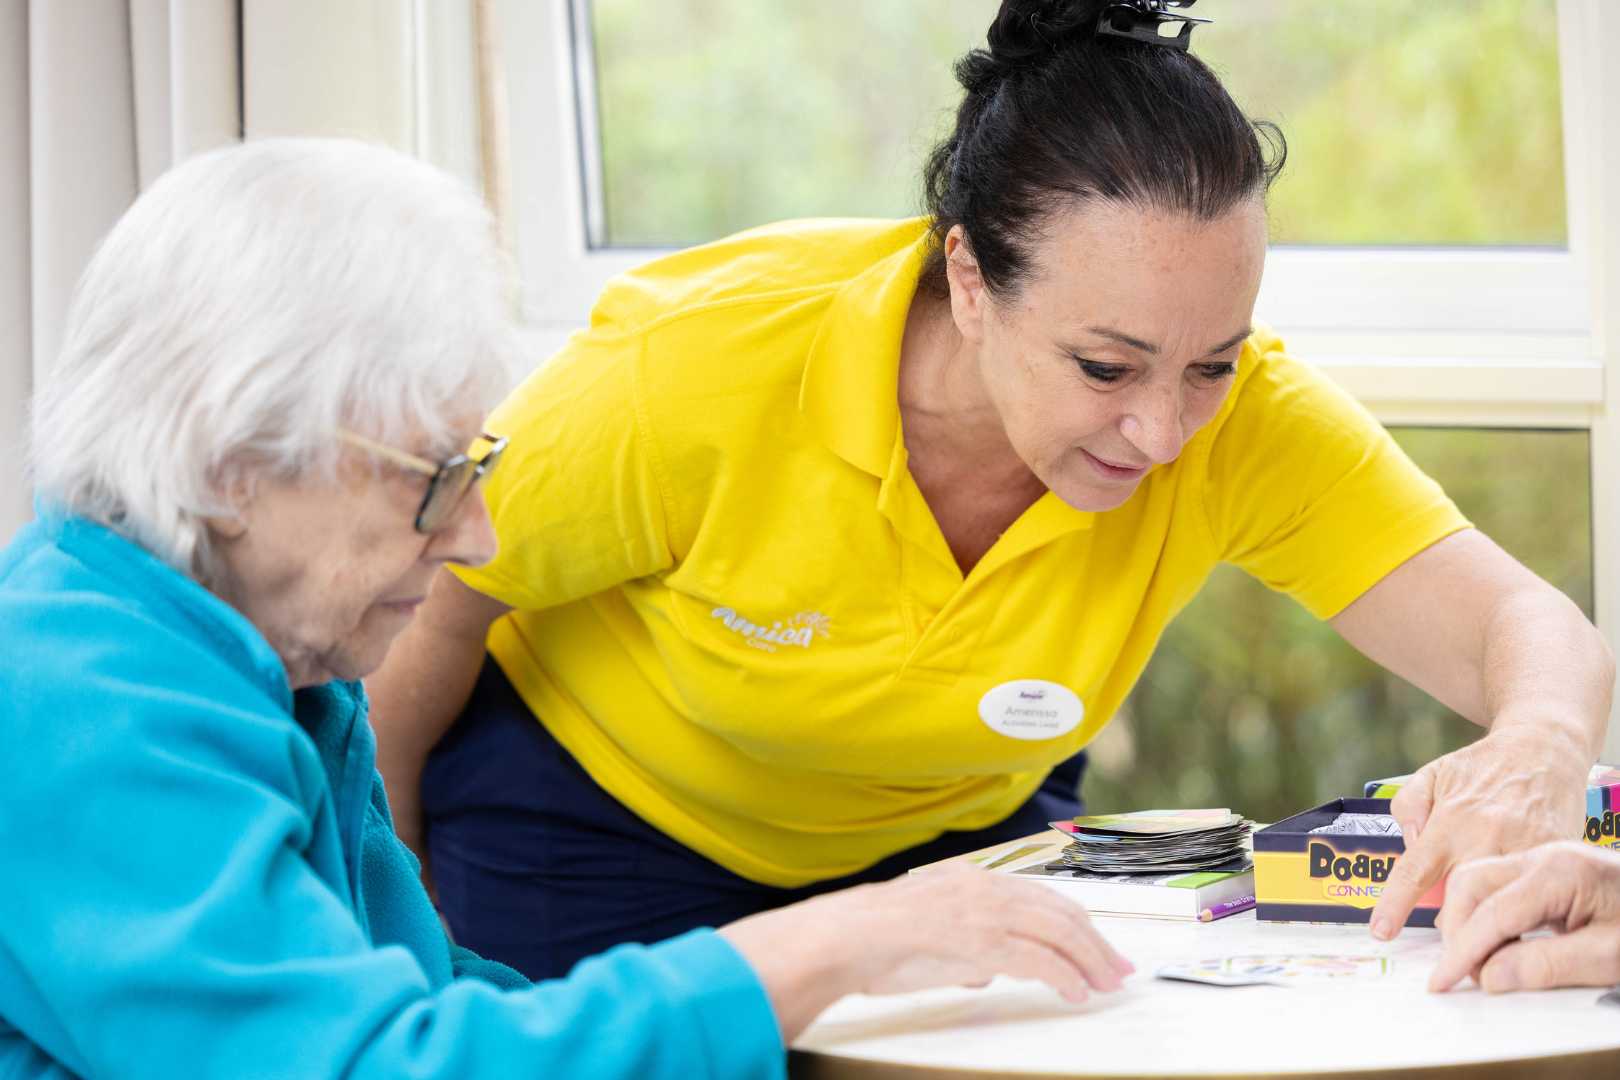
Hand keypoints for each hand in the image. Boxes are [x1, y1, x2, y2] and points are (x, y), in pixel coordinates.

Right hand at [717, 867, 1132, 1040]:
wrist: (846, 938)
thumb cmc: (878, 943)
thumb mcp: (933, 939)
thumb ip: (966, 948)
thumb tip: (989, 970)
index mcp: (974, 880)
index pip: (1043, 896)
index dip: (1079, 922)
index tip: (1100, 946)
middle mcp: (985, 886)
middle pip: (1060, 911)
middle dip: (1096, 943)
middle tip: (1119, 969)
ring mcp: (983, 910)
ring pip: (1057, 931)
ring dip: (1088, 960)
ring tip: (1106, 984)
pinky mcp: (979, 938)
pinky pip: (1037, 959)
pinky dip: (1064, 976)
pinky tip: (1076, 992)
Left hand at [1371, 725, 1588, 939]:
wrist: (1545, 747)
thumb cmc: (1483, 765)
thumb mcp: (1432, 774)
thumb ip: (1408, 807)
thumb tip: (1408, 844)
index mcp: (1449, 821)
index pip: (1414, 871)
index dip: (1395, 905)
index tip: (1381, 932)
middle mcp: (1484, 836)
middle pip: (1461, 899)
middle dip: (1452, 929)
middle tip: (1449, 949)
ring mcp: (1523, 847)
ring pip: (1501, 902)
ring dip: (1489, 927)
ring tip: (1483, 941)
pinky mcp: (1556, 854)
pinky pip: (1536, 891)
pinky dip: (1525, 908)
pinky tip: (1519, 915)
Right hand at [1428, 842, 1619, 992]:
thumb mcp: (1609, 957)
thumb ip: (1547, 966)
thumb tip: (1491, 976)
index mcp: (1559, 872)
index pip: (1493, 913)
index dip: (1463, 951)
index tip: (1444, 980)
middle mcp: (1543, 856)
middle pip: (1472, 884)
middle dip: (1457, 929)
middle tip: (1457, 972)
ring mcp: (1543, 858)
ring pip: (1478, 879)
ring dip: (1467, 919)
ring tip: (1474, 959)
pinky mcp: (1547, 869)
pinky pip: (1497, 884)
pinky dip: (1485, 913)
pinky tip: (1495, 941)